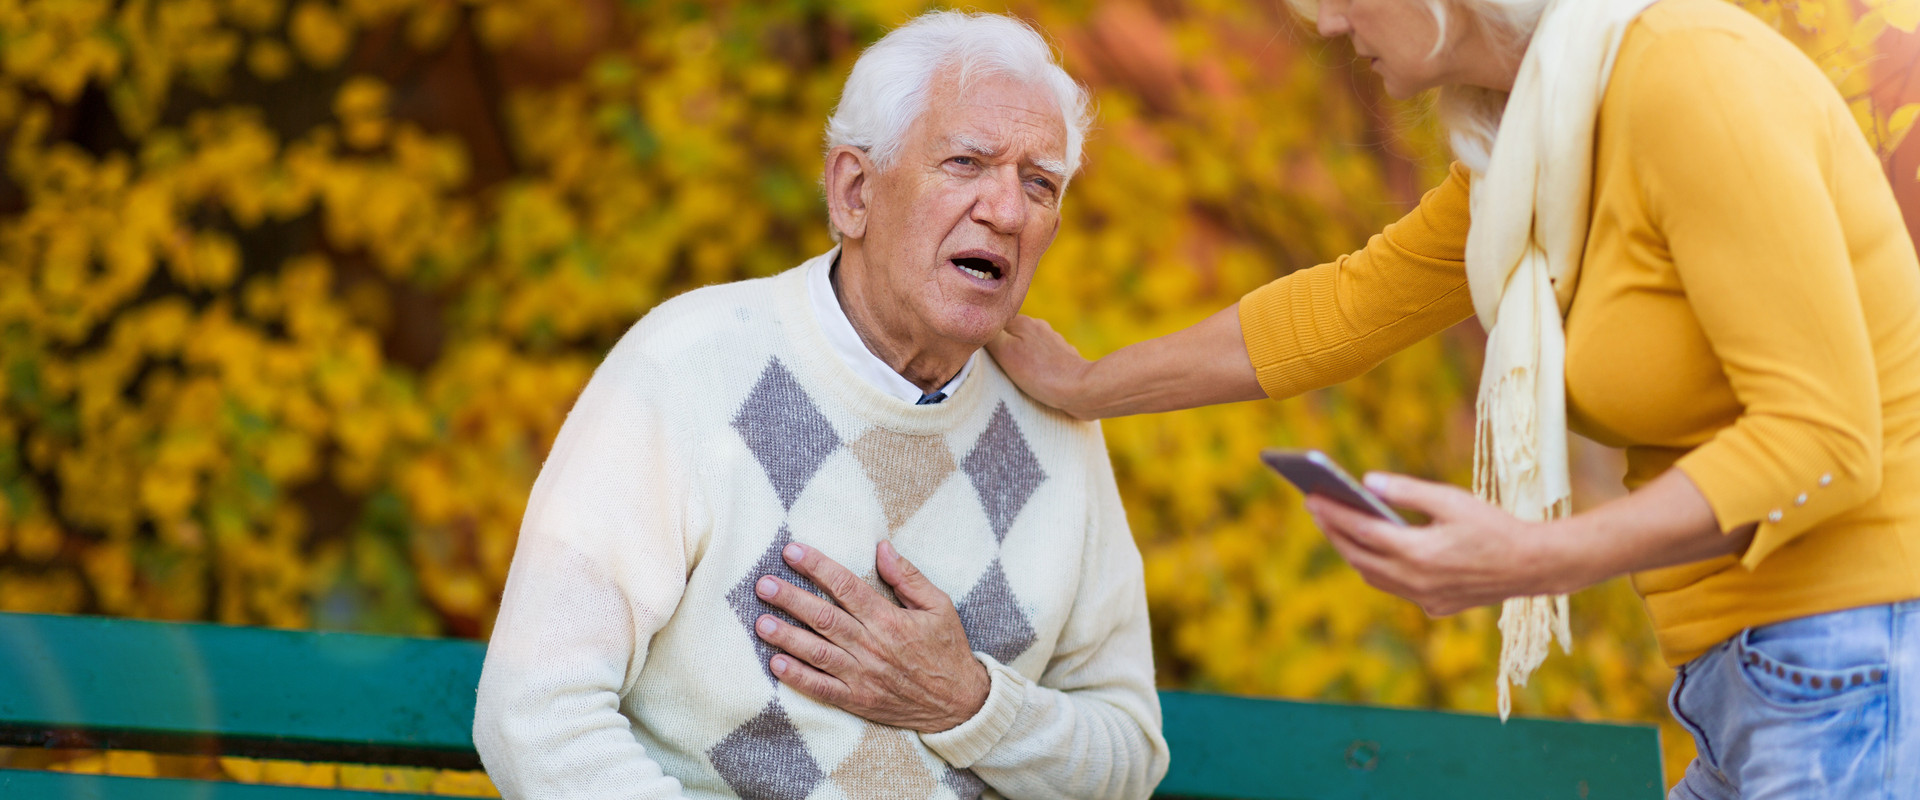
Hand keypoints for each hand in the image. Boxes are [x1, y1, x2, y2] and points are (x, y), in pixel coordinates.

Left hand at [753, 540, 988, 732]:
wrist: (960, 704)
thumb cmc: (947, 650)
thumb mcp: (939, 606)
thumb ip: (909, 577)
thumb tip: (882, 547)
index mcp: (890, 620)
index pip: (846, 587)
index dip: (817, 567)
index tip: (791, 551)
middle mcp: (872, 646)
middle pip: (824, 617)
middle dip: (791, 599)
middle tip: (763, 584)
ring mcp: (863, 676)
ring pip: (817, 652)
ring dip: (787, 637)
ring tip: (760, 622)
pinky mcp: (858, 700)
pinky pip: (822, 689)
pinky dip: (798, 677)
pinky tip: (775, 664)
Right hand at [986, 315, 1093, 417]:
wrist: (1081, 390)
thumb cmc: (1040, 374)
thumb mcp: (1005, 352)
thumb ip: (989, 335)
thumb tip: (975, 322)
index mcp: (1022, 322)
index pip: (993, 323)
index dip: (985, 337)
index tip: (982, 355)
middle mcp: (1039, 326)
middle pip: (1010, 334)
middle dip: (1003, 348)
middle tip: (998, 367)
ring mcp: (1053, 341)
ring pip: (1027, 346)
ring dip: (1020, 358)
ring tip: (1017, 376)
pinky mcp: (1064, 358)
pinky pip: (1042, 359)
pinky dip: (1036, 367)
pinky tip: (1035, 379)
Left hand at [1303, 473, 1595, 615]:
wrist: (1534, 566)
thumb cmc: (1494, 526)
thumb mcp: (1451, 499)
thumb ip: (1408, 490)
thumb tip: (1365, 482)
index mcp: (1417, 553)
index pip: (1360, 532)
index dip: (1332, 514)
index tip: (1310, 497)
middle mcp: (1415, 581)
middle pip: (1358, 556)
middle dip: (1334, 531)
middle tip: (1315, 508)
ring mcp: (1424, 598)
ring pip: (1373, 576)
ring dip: (1352, 552)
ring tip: (1337, 527)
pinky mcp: (1434, 607)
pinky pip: (1394, 587)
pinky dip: (1377, 568)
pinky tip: (1372, 550)